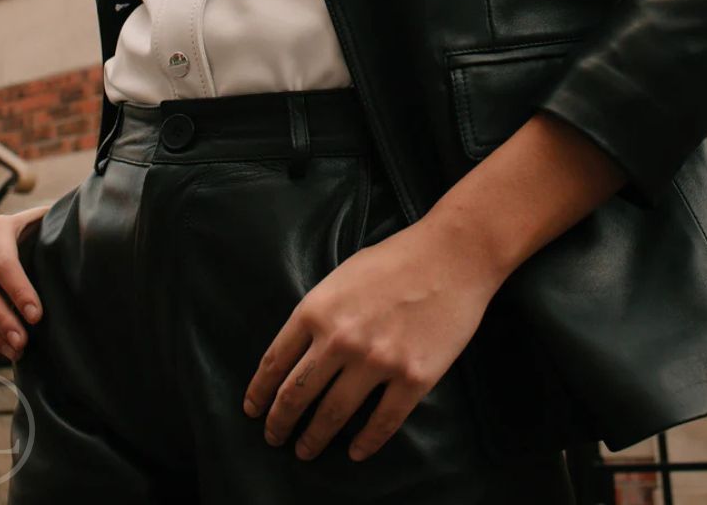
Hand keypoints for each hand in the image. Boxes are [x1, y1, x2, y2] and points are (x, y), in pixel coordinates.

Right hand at [0, 206, 51, 362]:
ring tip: (16, 352)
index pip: (2, 263)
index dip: (18, 290)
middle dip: (2, 318)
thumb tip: (81, 249)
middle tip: (23, 342)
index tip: (37, 315)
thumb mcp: (52, 222)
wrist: (30, 228)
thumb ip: (60, 230)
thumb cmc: (48, 228)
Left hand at [241, 214, 499, 463]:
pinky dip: (365, 443)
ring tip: (306, 451)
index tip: (253, 410)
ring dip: (314, 439)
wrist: (453, 254)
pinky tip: (356, 451)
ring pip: (332, 416)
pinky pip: (382, 423)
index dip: (259, 393)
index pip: (275, 362)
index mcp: (317, 309)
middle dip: (280, 422)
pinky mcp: (412, 377)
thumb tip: (301, 350)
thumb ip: (319, 312)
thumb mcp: (342, 275)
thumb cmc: (397, 258)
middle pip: (296, 395)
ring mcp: (377, 361)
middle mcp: (340, 339)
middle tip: (275, 437)